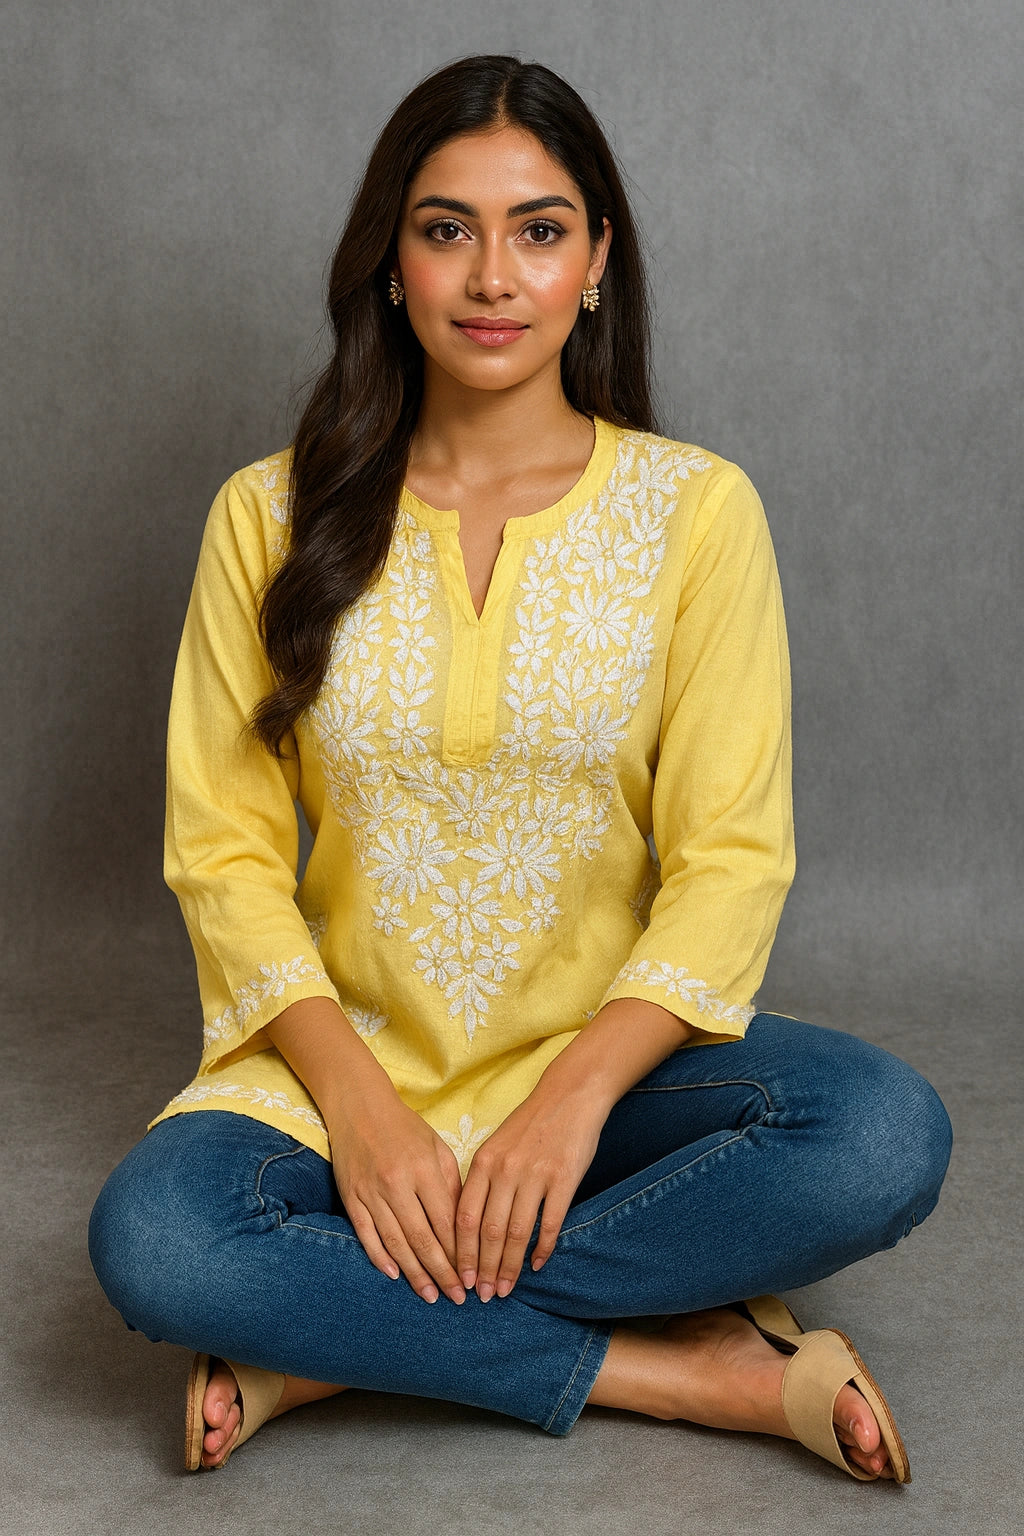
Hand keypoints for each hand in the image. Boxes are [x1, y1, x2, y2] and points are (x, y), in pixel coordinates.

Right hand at [327, 1087, 465, 1305]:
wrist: (359, 1107)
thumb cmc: (405, 1128)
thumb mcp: (437, 1147)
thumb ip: (452, 1184)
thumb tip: (465, 1225)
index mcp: (424, 1170)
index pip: (446, 1221)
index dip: (461, 1252)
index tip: (473, 1274)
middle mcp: (398, 1184)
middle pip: (423, 1239)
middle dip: (443, 1272)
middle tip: (457, 1298)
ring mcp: (371, 1193)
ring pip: (396, 1243)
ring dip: (415, 1274)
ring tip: (431, 1296)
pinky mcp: (351, 1197)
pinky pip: (367, 1234)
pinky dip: (380, 1257)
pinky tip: (394, 1275)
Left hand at [455, 1083, 606, 1301]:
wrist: (569, 1096)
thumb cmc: (529, 1124)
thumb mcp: (496, 1146)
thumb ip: (482, 1181)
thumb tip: (468, 1226)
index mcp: (484, 1162)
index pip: (464, 1218)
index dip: (460, 1253)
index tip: (459, 1277)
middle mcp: (505, 1170)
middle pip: (488, 1231)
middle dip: (482, 1268)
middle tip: (481, 1295)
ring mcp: (535, 1175)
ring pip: (517, 1233)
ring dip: (509, 1266)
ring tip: (505, 1289)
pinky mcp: (563, 1179)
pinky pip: (550, 1223)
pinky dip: (542, 1248)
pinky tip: (538, 1265)